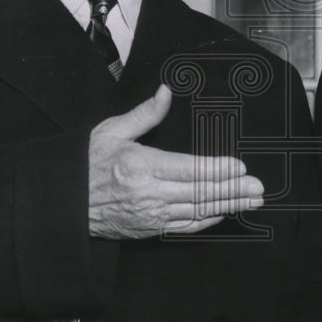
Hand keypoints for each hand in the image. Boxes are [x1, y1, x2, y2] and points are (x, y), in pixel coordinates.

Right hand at [88, 84, 263, 239]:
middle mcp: (147, 193)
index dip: (216, 169)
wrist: (64, 203)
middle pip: (198, 191)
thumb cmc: (87, 164)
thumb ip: (144, 114)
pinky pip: (185, 226)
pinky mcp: (149, 229)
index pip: (188, 169)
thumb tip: (165, 92)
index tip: (239, 167)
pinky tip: (224, 213)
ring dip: (227, 205)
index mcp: (140, 166)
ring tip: (251, 200)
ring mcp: (150, 215)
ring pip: (196, 210)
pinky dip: (207, 219)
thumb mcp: (112, 131)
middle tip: (257, 187)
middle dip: (232, 189)